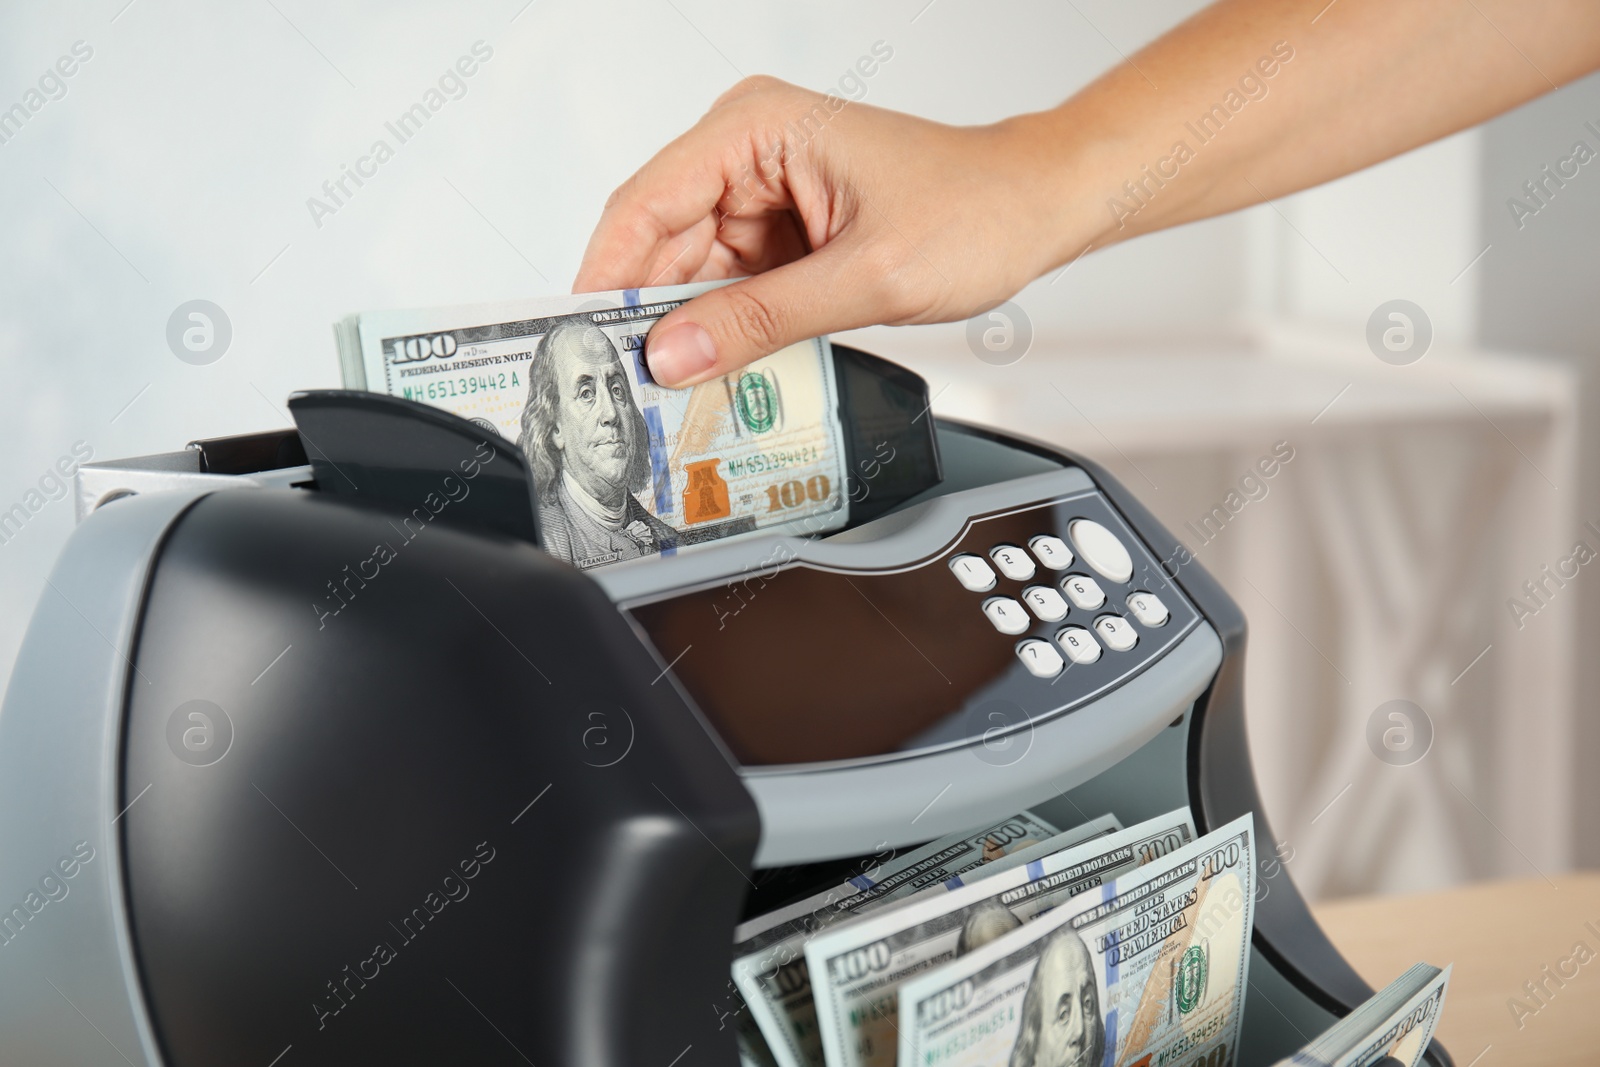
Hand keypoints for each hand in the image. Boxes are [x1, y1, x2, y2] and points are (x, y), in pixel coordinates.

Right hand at [574, 76, 1068, 386]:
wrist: (1034, 209)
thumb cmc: (975, 211)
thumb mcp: (866, 277)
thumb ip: (764, 319)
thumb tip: (676, 354)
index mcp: (758, 127)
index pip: (646, 202)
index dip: (605, 275)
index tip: (580, 338)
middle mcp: (749, 149)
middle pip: (660, 241)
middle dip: (648, 315)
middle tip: (630, 389)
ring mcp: (762, 190)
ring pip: (691, 271)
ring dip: (688, 330)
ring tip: (676, 392)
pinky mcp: (782, 230)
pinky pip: (730, 284)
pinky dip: (725, 329)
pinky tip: (721, 371)